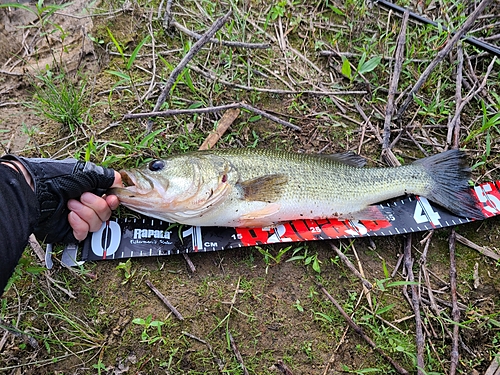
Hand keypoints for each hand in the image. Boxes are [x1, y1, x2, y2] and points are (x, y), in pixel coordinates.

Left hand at [0, 155, 119, 242]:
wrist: (36, 193)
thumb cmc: (58, 178)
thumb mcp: (88, 172)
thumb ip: (109, 178)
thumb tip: (119, 184)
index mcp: (92, 190)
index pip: (111, 200)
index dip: (113, 201)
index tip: (110, 198)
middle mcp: (87, 204)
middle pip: (107, 213)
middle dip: (96, 205)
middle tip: (82, 196)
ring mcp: (79, 218)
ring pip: (97, 224)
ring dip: (86, 213)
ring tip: (71, 204)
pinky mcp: (70, 231)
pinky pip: (84, 234)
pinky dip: (79, 224)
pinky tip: (69, 216)